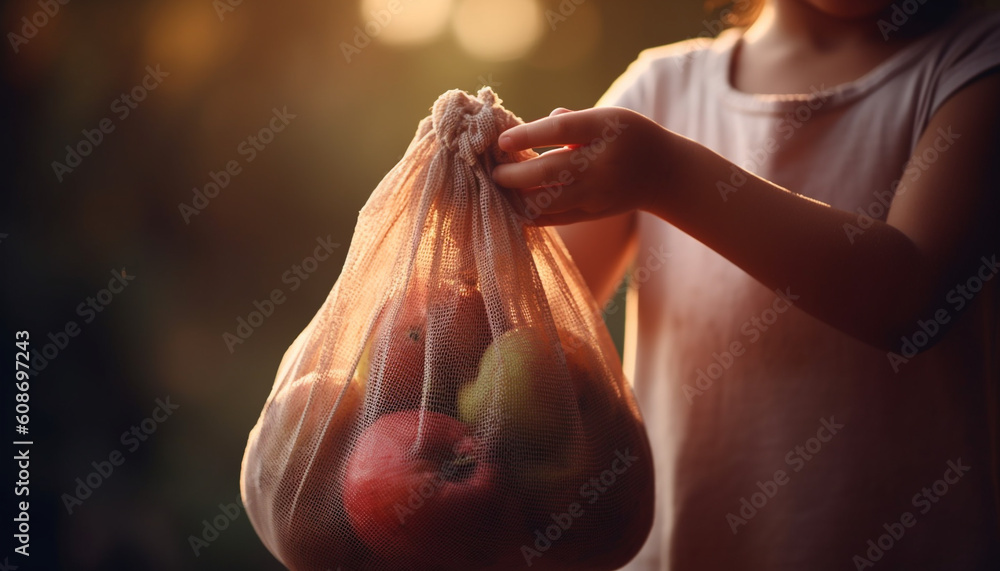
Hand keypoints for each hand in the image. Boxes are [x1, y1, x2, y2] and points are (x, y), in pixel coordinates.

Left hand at [492, 106, 674, 224]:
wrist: (664, 173)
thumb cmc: (628, 137)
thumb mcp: (607, 117)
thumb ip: (571, 122)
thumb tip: (536, 125)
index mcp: (605, 130)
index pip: (560, 132)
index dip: (528, 136)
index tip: (502, 141)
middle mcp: (602, 163)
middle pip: (551, 171)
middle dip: (516, 175)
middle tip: (493, 174)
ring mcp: (598, 193)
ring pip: (550, 201)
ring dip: (519, 198)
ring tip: (499, 192)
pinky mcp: (593, 214)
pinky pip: (556, 218)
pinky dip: (531, 216)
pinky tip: (512, 210)